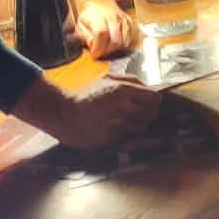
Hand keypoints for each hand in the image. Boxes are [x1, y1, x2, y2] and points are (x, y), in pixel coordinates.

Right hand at [11, 78, 158, 150]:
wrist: (64, 114)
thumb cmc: (87, 95)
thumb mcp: (108, 80)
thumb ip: (131, 81)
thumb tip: (149, 87)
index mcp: (124, 90)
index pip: (154, 99)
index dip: (153, 102)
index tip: (149, 104)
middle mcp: (124, 107)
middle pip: (151, 115)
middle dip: (147, 114)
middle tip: (138, 114)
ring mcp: (118, 124)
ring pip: (140, 128)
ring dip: (136, 126)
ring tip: (124, 122)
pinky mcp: (111, 139)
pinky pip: (128, 139)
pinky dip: (126, 136)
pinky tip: (116, 130)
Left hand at [71, 0, 134, 58]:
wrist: (101, 3)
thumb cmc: (90, 15)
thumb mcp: (80, 25)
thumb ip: (85, 36)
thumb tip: (93, 45)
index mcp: (99, 17)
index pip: (102, 34)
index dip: (98, 47)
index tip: (94, 53)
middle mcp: (113, 18)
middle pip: (115, 41)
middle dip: (107, 51)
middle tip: (100, 51)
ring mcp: (123, 20)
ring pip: (123, 43)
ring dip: (114, 49)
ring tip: (105, 46)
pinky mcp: (130, 23)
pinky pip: (128, 40)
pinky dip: (121, 45)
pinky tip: (113, 42)